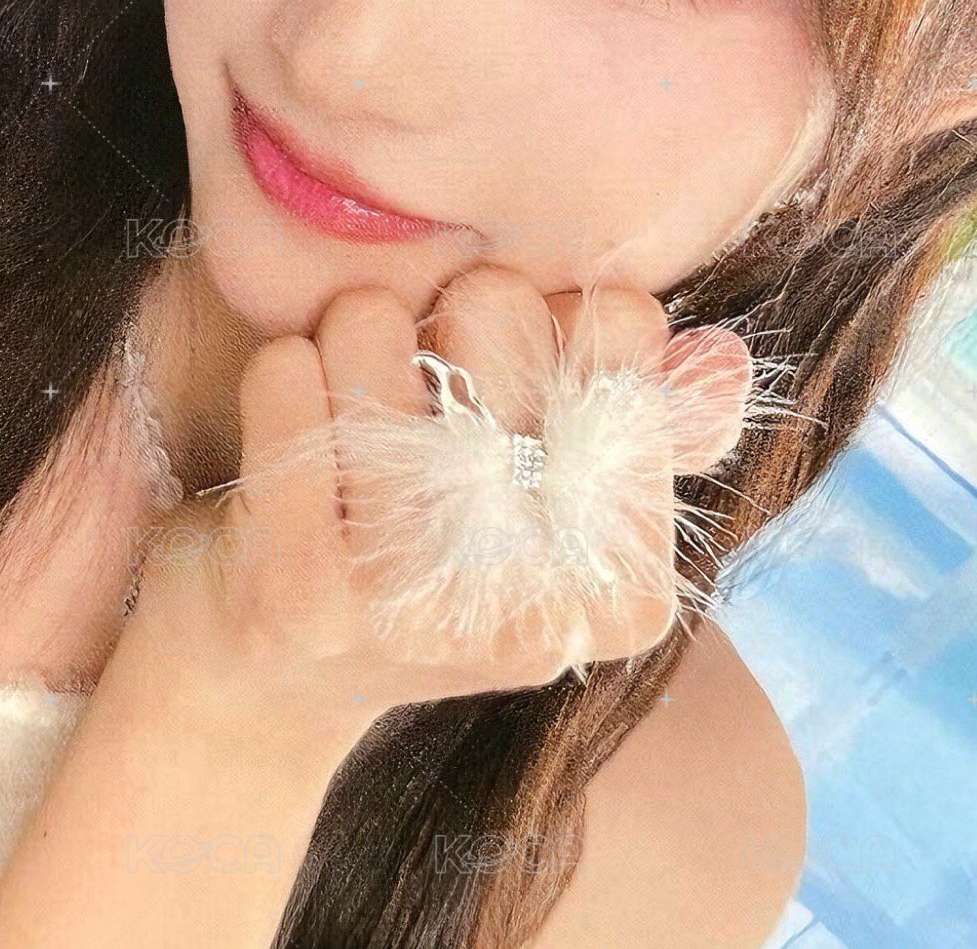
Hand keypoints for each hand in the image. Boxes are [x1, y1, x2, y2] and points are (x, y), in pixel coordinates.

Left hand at [128, 267, 751, 739]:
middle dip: (446, 310)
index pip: (620, 331)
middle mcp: (536, 609)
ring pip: (373, 325)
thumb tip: (719, 356)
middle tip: (424, 379)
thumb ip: (644, 422)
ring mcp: (415, 605)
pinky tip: (292, 424)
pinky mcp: (298, 592)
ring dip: (350, 332)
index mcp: (627, 585)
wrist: (268, 681)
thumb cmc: (429, 551)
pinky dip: (282, 369)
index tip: (514, 369)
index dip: (551, 309)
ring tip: (351, 403)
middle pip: (494, 305)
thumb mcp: (546, 500)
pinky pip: (285, 374)